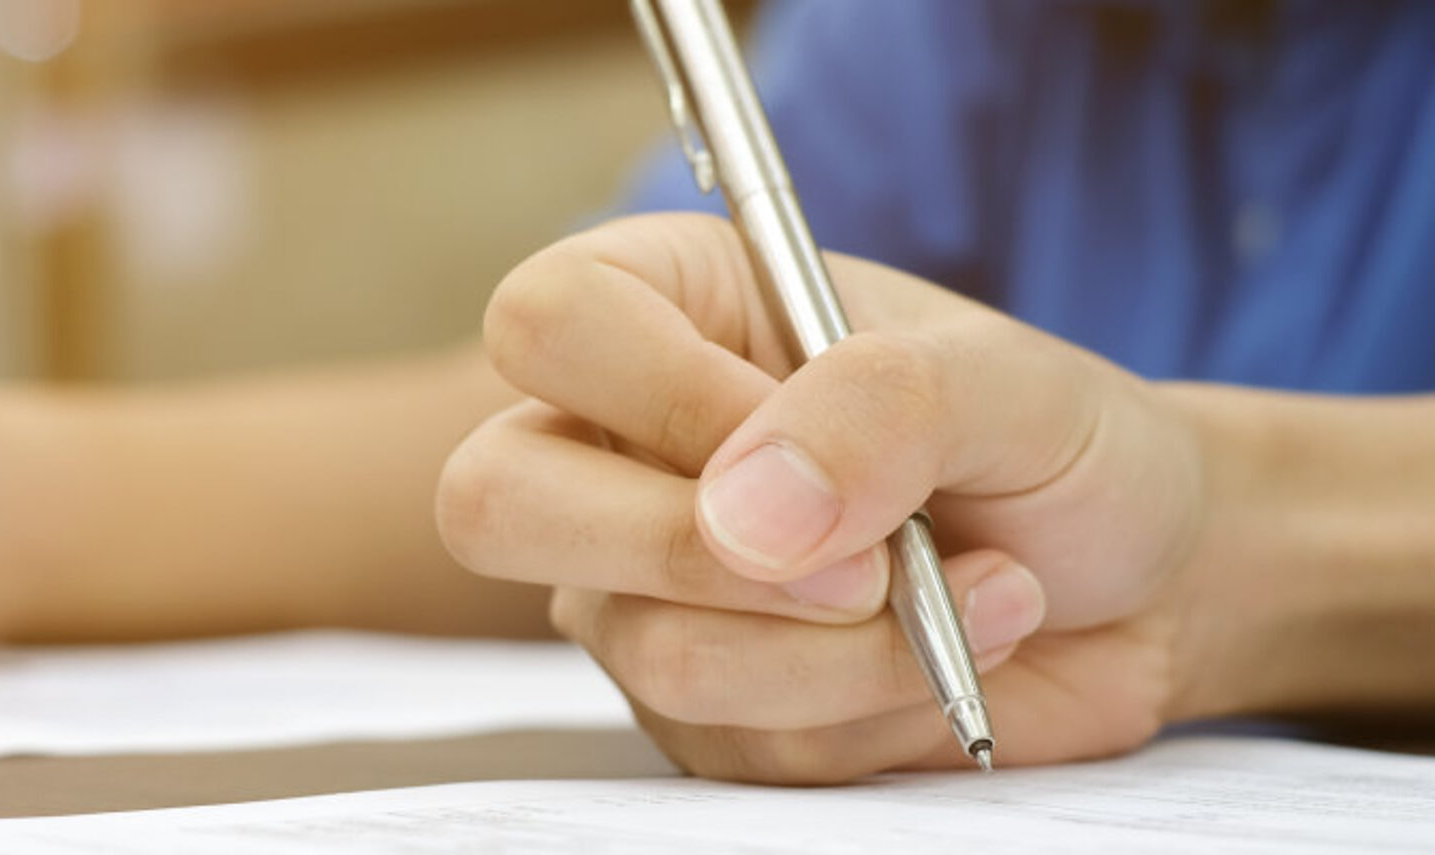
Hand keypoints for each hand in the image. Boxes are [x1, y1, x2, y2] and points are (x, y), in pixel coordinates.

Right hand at [438, 213, 1214, 782]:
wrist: (1129, 585)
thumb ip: (880, 407)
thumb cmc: (1058, 447)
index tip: (807, 433)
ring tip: (970, 596)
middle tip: (868, 563)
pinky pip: (738, 745)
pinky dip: (873, 711)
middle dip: (696, 553)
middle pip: (499, 501)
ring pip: (651, 650)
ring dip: (844, 650)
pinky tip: (947, 655)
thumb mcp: (1005, 386)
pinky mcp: (696, 710)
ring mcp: (642, 591)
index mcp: (674, 311)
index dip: (661, 394)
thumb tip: (742, 519)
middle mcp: (623, 452)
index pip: (548, 323)